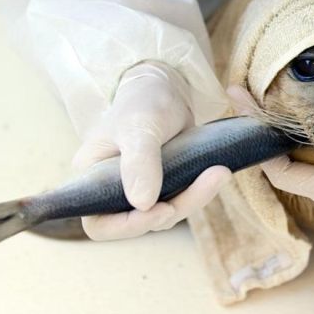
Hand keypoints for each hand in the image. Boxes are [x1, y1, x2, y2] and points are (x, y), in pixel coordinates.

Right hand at [72, 61, 231, 239]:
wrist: (165, 86)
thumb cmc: (143, 101)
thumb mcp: (139, 126)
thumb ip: (139, 163)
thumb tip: (143, 203)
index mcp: (92, 179)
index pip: (100, 224)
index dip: (127, 227)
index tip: (161, 211)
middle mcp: (113, 190)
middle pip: (141, 222)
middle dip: (175, 209)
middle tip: (207, 184)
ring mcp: (142, 190)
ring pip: (168, 212)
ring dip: (197, 197)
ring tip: (220, 172)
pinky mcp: (166, 186)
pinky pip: (184, 199)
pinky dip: (203, 189)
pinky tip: (219, 172)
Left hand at [230, 56, 313, 222]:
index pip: (288, 174)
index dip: (262, 145)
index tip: (243, 109)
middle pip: (284, 173)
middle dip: (262, 138)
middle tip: (241, 97)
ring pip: (295, 175)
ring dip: (276, 145)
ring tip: (257, 109)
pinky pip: (309, 177)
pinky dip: (293, 154)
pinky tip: (288, 128)